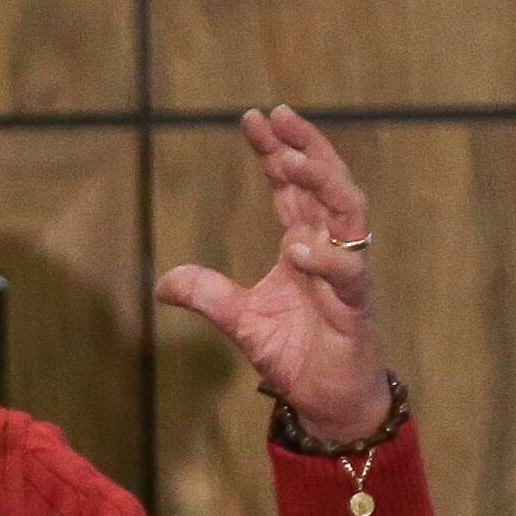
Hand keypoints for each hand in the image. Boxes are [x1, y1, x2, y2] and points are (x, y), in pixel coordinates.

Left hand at [153, 105, 391, 439]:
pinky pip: (349, 272)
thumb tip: (160, 284)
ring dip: (323, 183)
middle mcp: (329, 249)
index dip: (274, 150)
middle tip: (280, 115)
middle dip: (304, 146)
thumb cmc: (295, 353)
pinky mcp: (355, 305)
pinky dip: (325, 258)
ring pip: (349, 212)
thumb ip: (207, 294)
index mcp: (303, 244)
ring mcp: (346, 273)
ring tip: (291, 161)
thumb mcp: (239, 319)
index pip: (290, 186)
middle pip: (325, 182)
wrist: (326, 400)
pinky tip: (297, 247)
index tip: (253, 117)